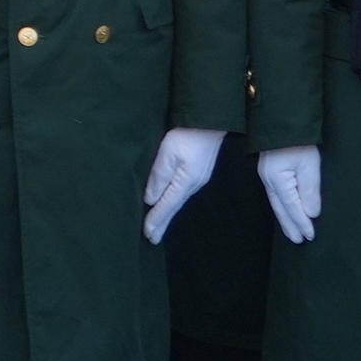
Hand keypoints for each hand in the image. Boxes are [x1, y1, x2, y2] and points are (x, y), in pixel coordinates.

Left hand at [142, 126, 225, 241]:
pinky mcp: (198, 172)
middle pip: (174, 207)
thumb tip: (151, 199)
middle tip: (152, 240)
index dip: (156, 220)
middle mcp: (193, 184)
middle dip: (162, 223)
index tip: (147, 234)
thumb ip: (159, 175)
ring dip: (167, 214)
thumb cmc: (189, 133)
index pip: (167, 205)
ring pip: (178, 201)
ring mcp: (198, 178)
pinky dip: (173, 203)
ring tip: (158, 227)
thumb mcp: (169, 152)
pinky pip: (182, 193)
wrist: (212, 120)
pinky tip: (170, 204)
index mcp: (185, 181)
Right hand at [257, 142, 324, 244]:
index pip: (292, 207)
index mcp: (278, 180)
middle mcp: (269, 181)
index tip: (310, 236)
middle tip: (298, 241)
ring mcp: (267, 175)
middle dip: (290, 225)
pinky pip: (275, 195)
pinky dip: (281, 207)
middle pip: (280, 208)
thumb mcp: (310, 165)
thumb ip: (310, 191)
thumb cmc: (299, 141)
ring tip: (291, 232)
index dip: (301, 223)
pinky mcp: (269, 170)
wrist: (283, 119)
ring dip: (285, 218)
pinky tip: (285, 210)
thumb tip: (311, 214)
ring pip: (276, 203)